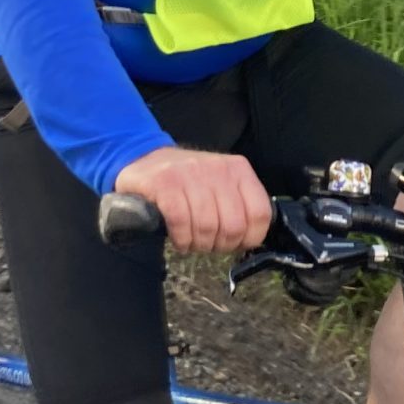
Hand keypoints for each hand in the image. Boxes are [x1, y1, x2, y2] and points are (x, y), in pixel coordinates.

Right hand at [112, 146, 269, 254]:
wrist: (142, 158)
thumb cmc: (186, 179)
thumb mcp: (220, 184)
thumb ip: (239, 206)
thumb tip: (251, 239)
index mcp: (238, 169)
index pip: (260, 214)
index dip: (249, 238)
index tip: (235, 244)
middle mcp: (217, 169)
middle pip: (233, 226)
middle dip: (220, 245)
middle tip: (208, 244)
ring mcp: (190, 174)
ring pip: (207, 227)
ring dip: (198, 244)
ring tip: (192, 242)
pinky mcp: (164, 183)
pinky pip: (181, 222)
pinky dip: (181, 239)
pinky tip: (179, 240)